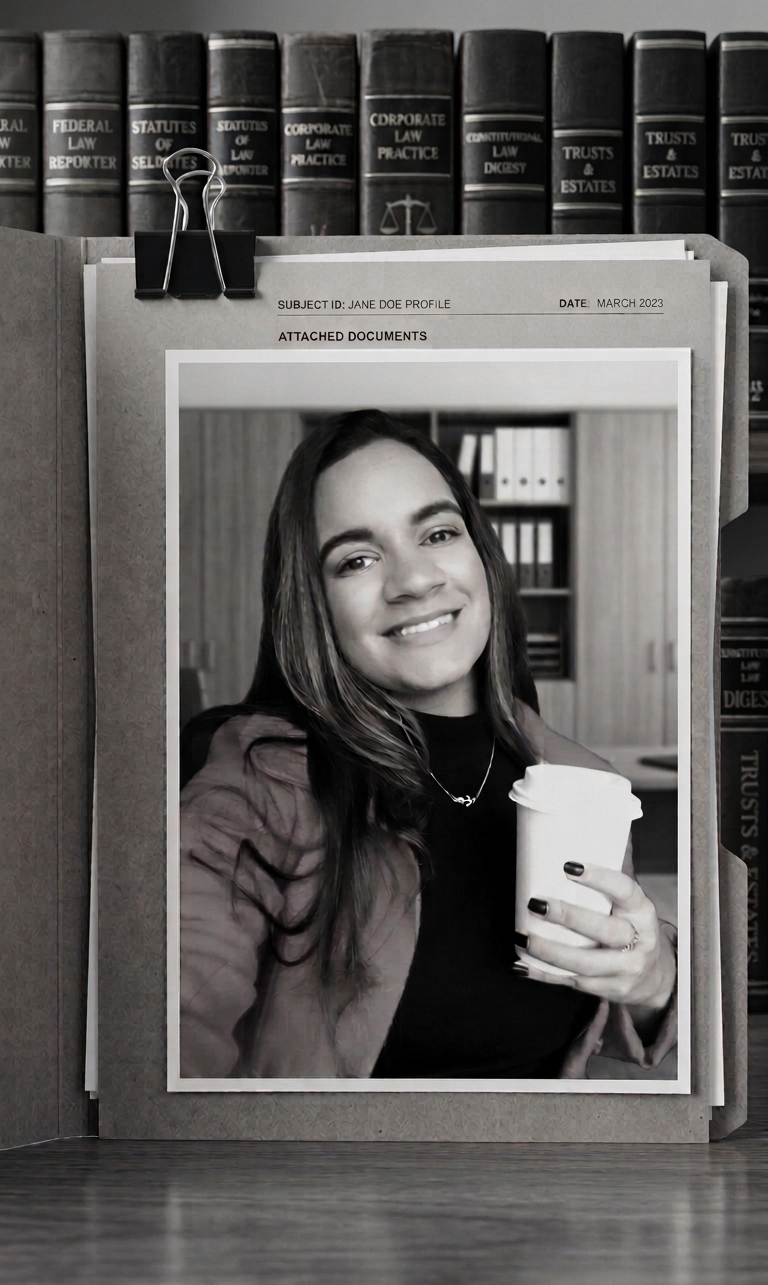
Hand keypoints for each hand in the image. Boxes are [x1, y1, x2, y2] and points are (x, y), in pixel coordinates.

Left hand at [515, 862, 675, 1013]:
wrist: (655, 976)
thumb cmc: (632, 927)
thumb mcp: (630, 901)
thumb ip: (614, 870)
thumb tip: (608, 826)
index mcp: (641, 911)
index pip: (624, 890)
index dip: (599, 878)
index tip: (569, 866)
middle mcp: (637, 941)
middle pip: (602, 931)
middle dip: (567, 917)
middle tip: (536, 903)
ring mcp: (624, 970)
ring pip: (584, 963)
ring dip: (549, 952)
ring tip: (522, 936)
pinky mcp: (608, 990)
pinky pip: (572, 983)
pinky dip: (544, 975)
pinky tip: (521, 965)